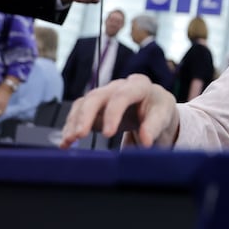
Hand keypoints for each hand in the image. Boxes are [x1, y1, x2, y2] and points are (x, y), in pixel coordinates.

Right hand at [60, 74, 178, 148]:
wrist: (153, 108)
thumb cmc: (159, 110)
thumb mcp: (163, 116)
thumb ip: (154, 127)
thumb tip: (146, 142)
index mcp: (138, 85)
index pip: (122, 96)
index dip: (112, 114)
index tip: (107, 135)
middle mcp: (118, 86)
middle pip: (96, 96)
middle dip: (85, 116)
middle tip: (79, 135)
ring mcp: (104, 94)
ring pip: (84, 103)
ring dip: (74, 122)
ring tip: (68, 141)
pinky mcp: (95, 106)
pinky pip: (78, 112)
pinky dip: (70, 127)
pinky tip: (66, 142)